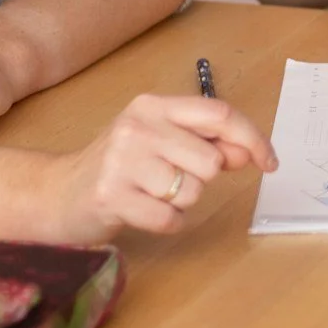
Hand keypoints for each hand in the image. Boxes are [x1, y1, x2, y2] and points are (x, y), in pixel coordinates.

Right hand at [46, 93, 279, 242]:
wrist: (58, 193)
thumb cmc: (120, 168)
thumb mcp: (163, 144)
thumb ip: (207, 143)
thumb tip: (249, 151)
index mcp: (154, 105)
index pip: (219, 114)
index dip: (252, 139)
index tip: (269, 162)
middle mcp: (138, 125)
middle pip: (210, 160)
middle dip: (202, 179)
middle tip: (170, 180)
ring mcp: (122, 160)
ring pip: (192, 191)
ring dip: (181, 202)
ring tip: (151, 194)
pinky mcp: (111, 195)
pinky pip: (169, 217)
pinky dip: (166, 222)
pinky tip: (143, 212)